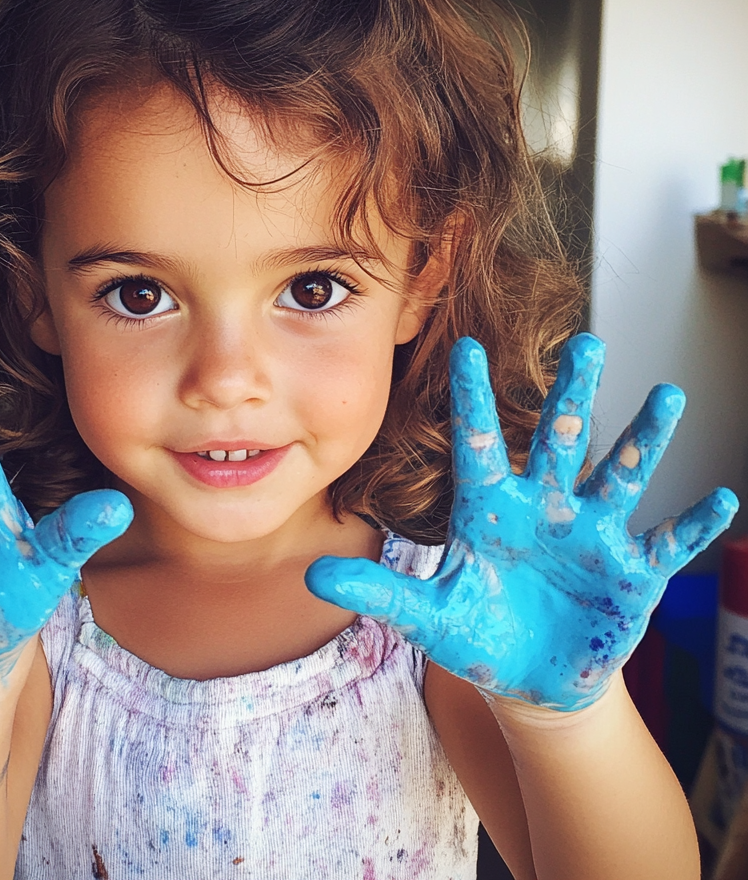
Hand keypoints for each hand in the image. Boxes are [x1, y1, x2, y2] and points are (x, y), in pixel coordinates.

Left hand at [306, 334, 737, 710]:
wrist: (527, 677)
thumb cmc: (475, 633)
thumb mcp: (425, 612)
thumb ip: (377, 588)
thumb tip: (312, 573)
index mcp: (488, 509)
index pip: (478, 444)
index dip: (472, 400)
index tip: (465, 348)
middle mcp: (543, 508)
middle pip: (559, 442)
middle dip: (572, 396)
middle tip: (586, 342)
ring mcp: (590, 536)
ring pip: (618, 477)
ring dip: (642, 441)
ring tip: (667, 397)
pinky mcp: (630, 574)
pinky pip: (665, 544)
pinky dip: (691, 527)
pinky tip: (721, 501)